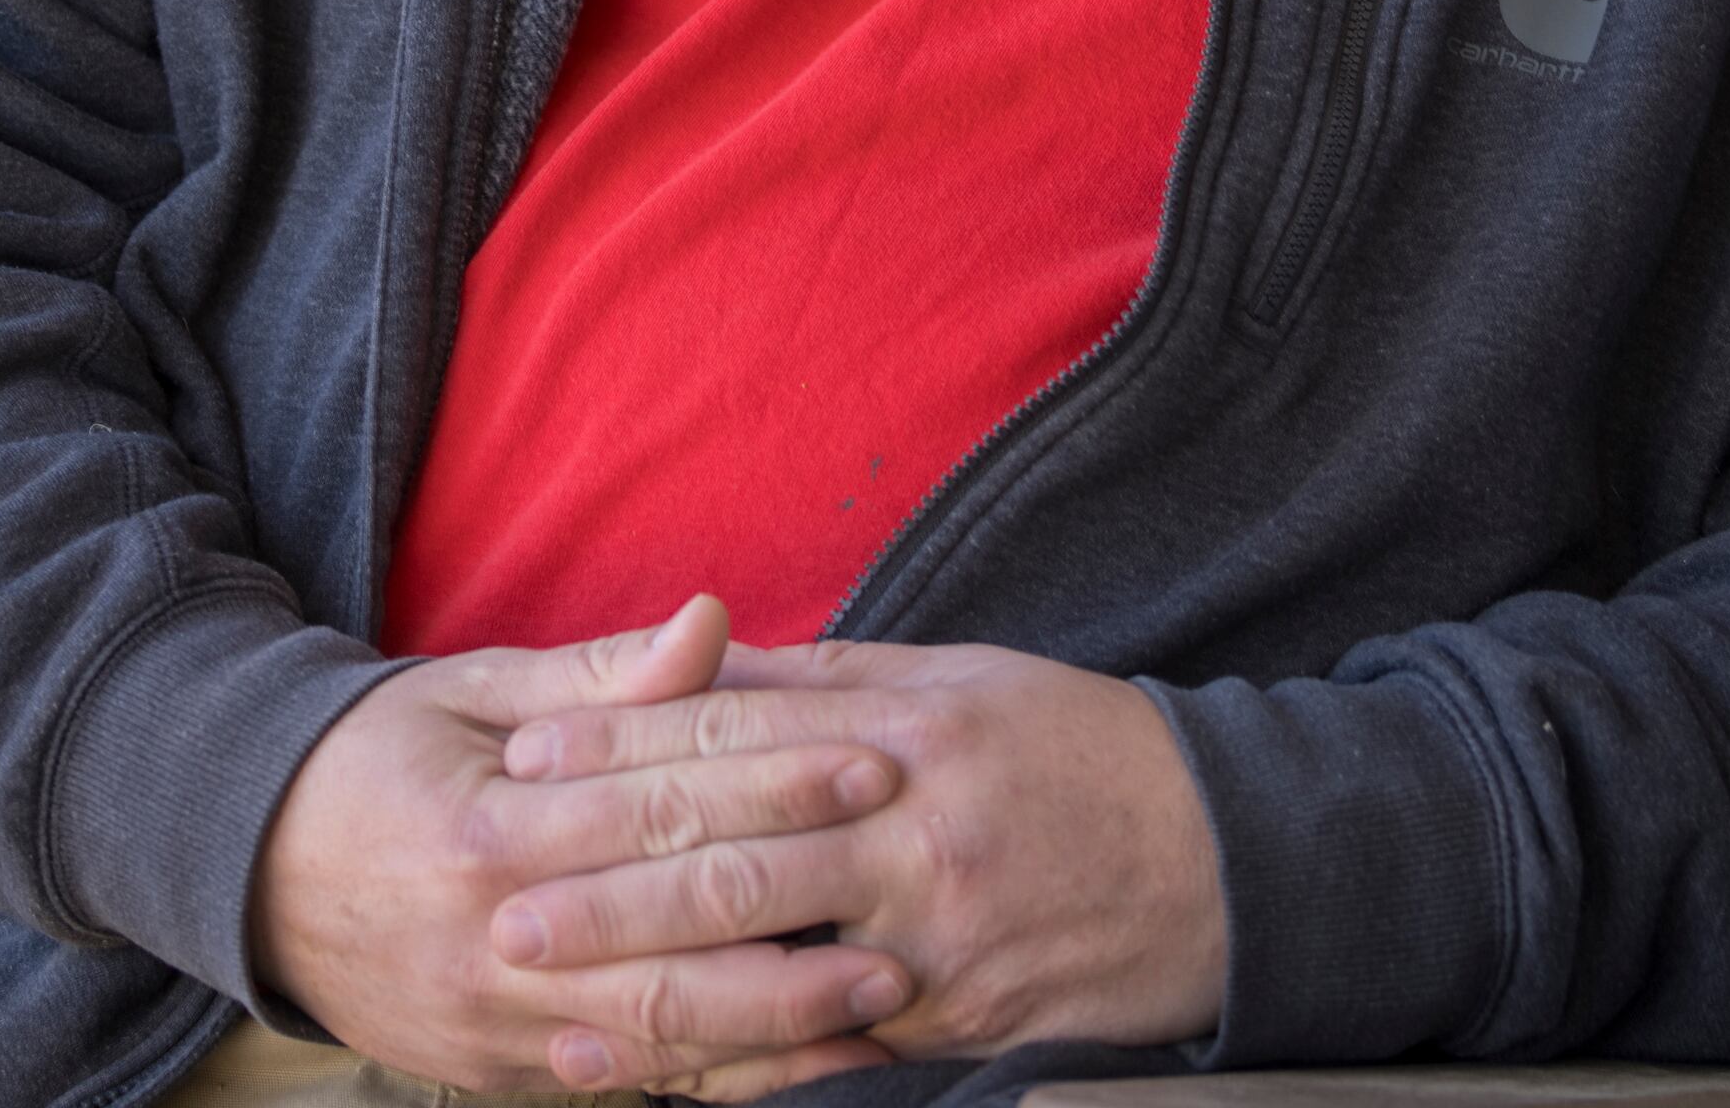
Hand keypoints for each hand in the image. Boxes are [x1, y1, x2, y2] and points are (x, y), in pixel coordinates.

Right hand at [250, 598, 914, 1096]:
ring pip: (659, 1037)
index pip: (660, 805)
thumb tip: (714, 620)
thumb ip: (604, 677)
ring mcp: (494, 1025)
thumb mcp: (473, 691)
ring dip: (780, 1025)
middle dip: (802, 923)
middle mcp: (494, 939)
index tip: (872, 762)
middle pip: (674, 938)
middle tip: (912, 901)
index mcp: (490, 826)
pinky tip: (798, 1065)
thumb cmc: (376, 756)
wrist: (248, 867)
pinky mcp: (496, 1076)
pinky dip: (716, 1081)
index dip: (774, 785)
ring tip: (885, 1001)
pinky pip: (623, 1086)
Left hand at [493, 638, 1228, 1070]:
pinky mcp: (964, 1024)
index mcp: (900, 729)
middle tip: (502, 908)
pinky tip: (672, 1084)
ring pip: (772, 973)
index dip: (621, 751)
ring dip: (653, 996)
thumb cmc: (1077, 749)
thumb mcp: (954, 680)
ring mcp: (938, 939)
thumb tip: (701, 664)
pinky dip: (748, 1074)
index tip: (525, 760)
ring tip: (558, 1015)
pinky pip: (836, 1056)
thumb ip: (821, 683)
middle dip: (607, 888)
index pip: (734, 735)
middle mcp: (911, 831)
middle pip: (733, 860)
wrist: (1228, 852)